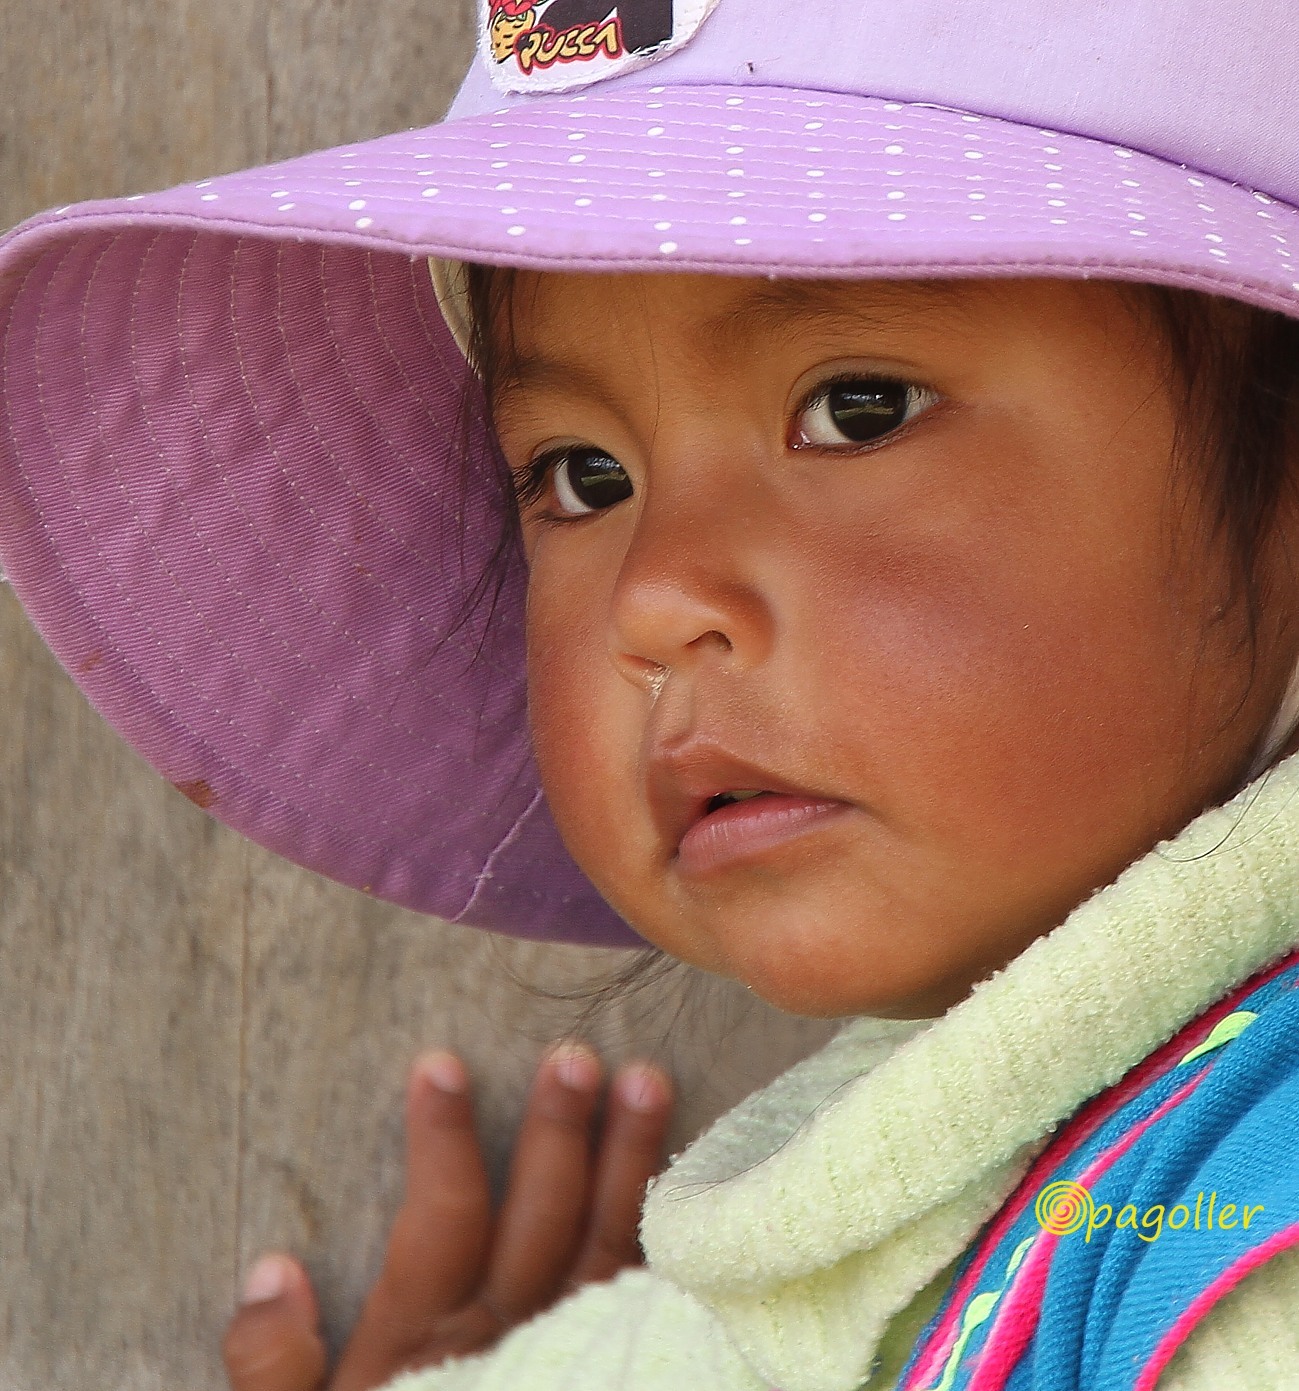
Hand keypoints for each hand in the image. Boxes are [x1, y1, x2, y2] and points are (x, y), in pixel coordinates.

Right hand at [222, 1040, 673, 1390]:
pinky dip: (663, 1232)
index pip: (441, 1223)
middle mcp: (504, 1342)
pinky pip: (646, 1292)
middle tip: (574, 1054)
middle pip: (540, 1222)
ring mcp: (568, 1353)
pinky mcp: (615, 1362)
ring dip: (630, 1159)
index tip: (441, 1064)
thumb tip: (270, 1270)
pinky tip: (687, 1171)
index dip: (443, 1142)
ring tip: (649, 1078)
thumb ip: (270, 1368)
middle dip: (557, 1133)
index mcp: (424, 1345)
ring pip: (606, 1244)